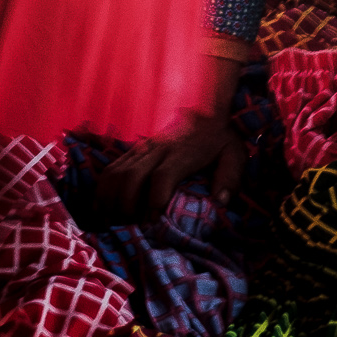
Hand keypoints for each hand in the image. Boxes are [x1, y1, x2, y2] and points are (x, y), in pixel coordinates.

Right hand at [96, 107, 246, 221]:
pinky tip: (102, 208)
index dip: (154, 200)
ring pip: (116, 173)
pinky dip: (102, 190)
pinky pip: (110, 169)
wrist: (201, 109)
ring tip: (113, 222)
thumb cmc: (218, 138)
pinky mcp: (132, 150)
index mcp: (182, 153)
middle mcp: (157, 150)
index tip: (153, 221)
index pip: (162, 176)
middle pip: (131, 177)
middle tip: (131, 227)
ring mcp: (141, 149)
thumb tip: (220, 202)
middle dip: (126, 206)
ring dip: (110, 200)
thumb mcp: (234, 154)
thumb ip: (230, 177)